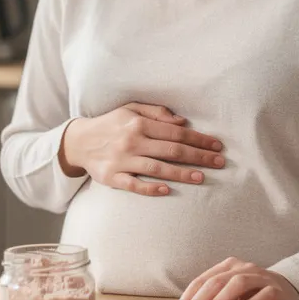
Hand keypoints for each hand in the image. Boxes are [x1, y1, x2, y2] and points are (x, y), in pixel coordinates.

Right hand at [58, 102, 223, 196]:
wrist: (79, 141)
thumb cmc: (111, 124)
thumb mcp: (131, 109)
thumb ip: (157, 113)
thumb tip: (182, 121)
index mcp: (138, 123)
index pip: (176, 132)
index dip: (198, 139)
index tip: (216, 146)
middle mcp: (131, 141)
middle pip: (171, 150)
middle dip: (198, 156)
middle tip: (219, 163)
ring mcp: (121, 160)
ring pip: (156, 168)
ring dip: (180, 173)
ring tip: (201, 177)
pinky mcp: (111, 177)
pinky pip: (133, 185)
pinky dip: (149, 188)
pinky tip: (166, 190)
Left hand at [166, 258, 298, 299]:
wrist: (291, 293)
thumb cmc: (253, 298)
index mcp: (228, 268)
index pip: (201, 281)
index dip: (186, 299)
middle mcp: (243, 268)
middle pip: (216, 282)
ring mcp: (261, 277)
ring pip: (237, 285)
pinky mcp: (278, 290)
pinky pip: (262, 294)